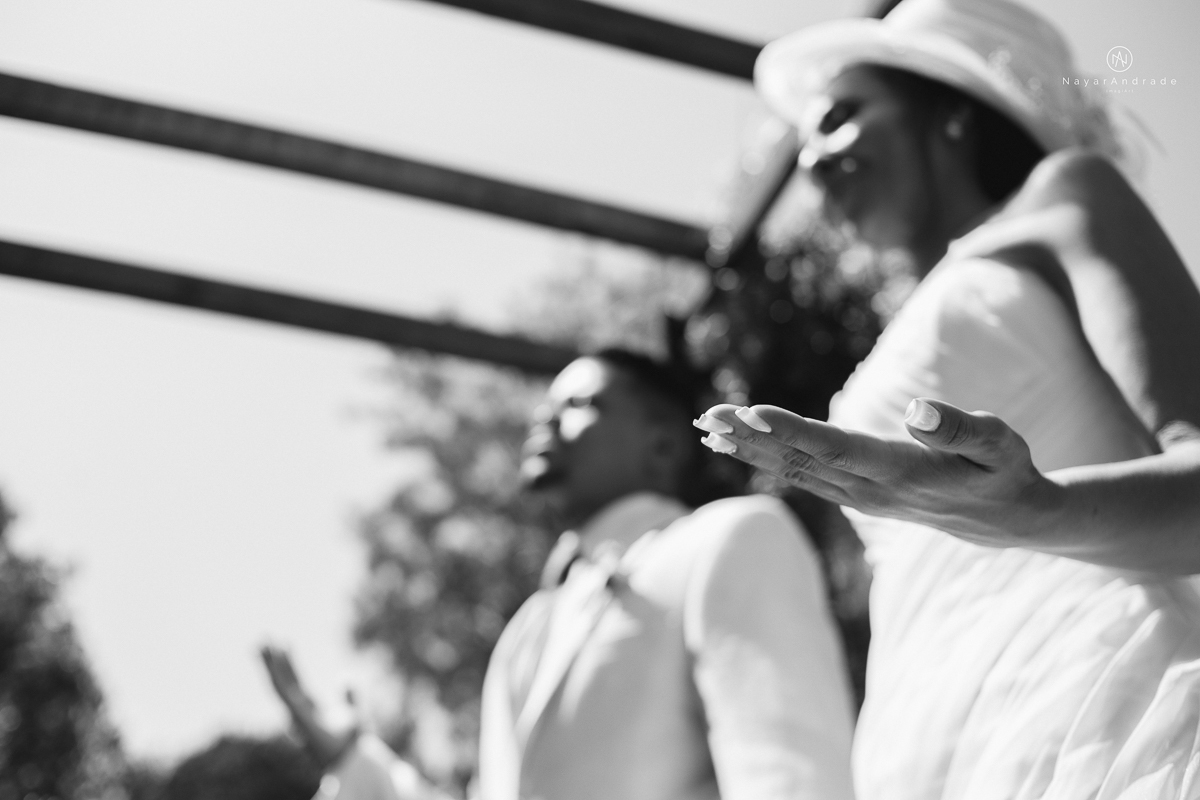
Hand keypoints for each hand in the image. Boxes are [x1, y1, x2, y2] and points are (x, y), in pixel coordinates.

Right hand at [260, 645, 357, 768]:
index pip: (295, 680)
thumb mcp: (355, 712)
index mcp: (310, 708)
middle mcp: (299, 709)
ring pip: (278, 683)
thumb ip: (351, 695)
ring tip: (262, 642)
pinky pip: (284, 691)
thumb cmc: (353, 742)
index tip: (285, 643)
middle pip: (283, 679)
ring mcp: (296, 712)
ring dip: (270, 663)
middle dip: (273, 660)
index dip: (289, 662)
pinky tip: (272, 659)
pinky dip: (277, 674)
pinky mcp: (297, 714)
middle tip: (264, 638)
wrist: (353, 758)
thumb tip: (347, 677)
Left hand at [694, 399, 1061, 546]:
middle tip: (708, 416)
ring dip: (752, 447)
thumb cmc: (1006, 472)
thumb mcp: (999, 444)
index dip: (790, 430)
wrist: (1007, 521)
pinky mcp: (855, 494)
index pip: (834, 448)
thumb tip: (917, 410)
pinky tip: (740, 443)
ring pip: (795, 468)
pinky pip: (803, 474)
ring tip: (709, 426)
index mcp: (900, 472)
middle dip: (753, 436)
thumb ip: (958, 428)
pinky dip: (769, 456)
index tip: (750, 411)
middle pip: (801, 459)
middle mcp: (870, 489)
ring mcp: (859, 496)